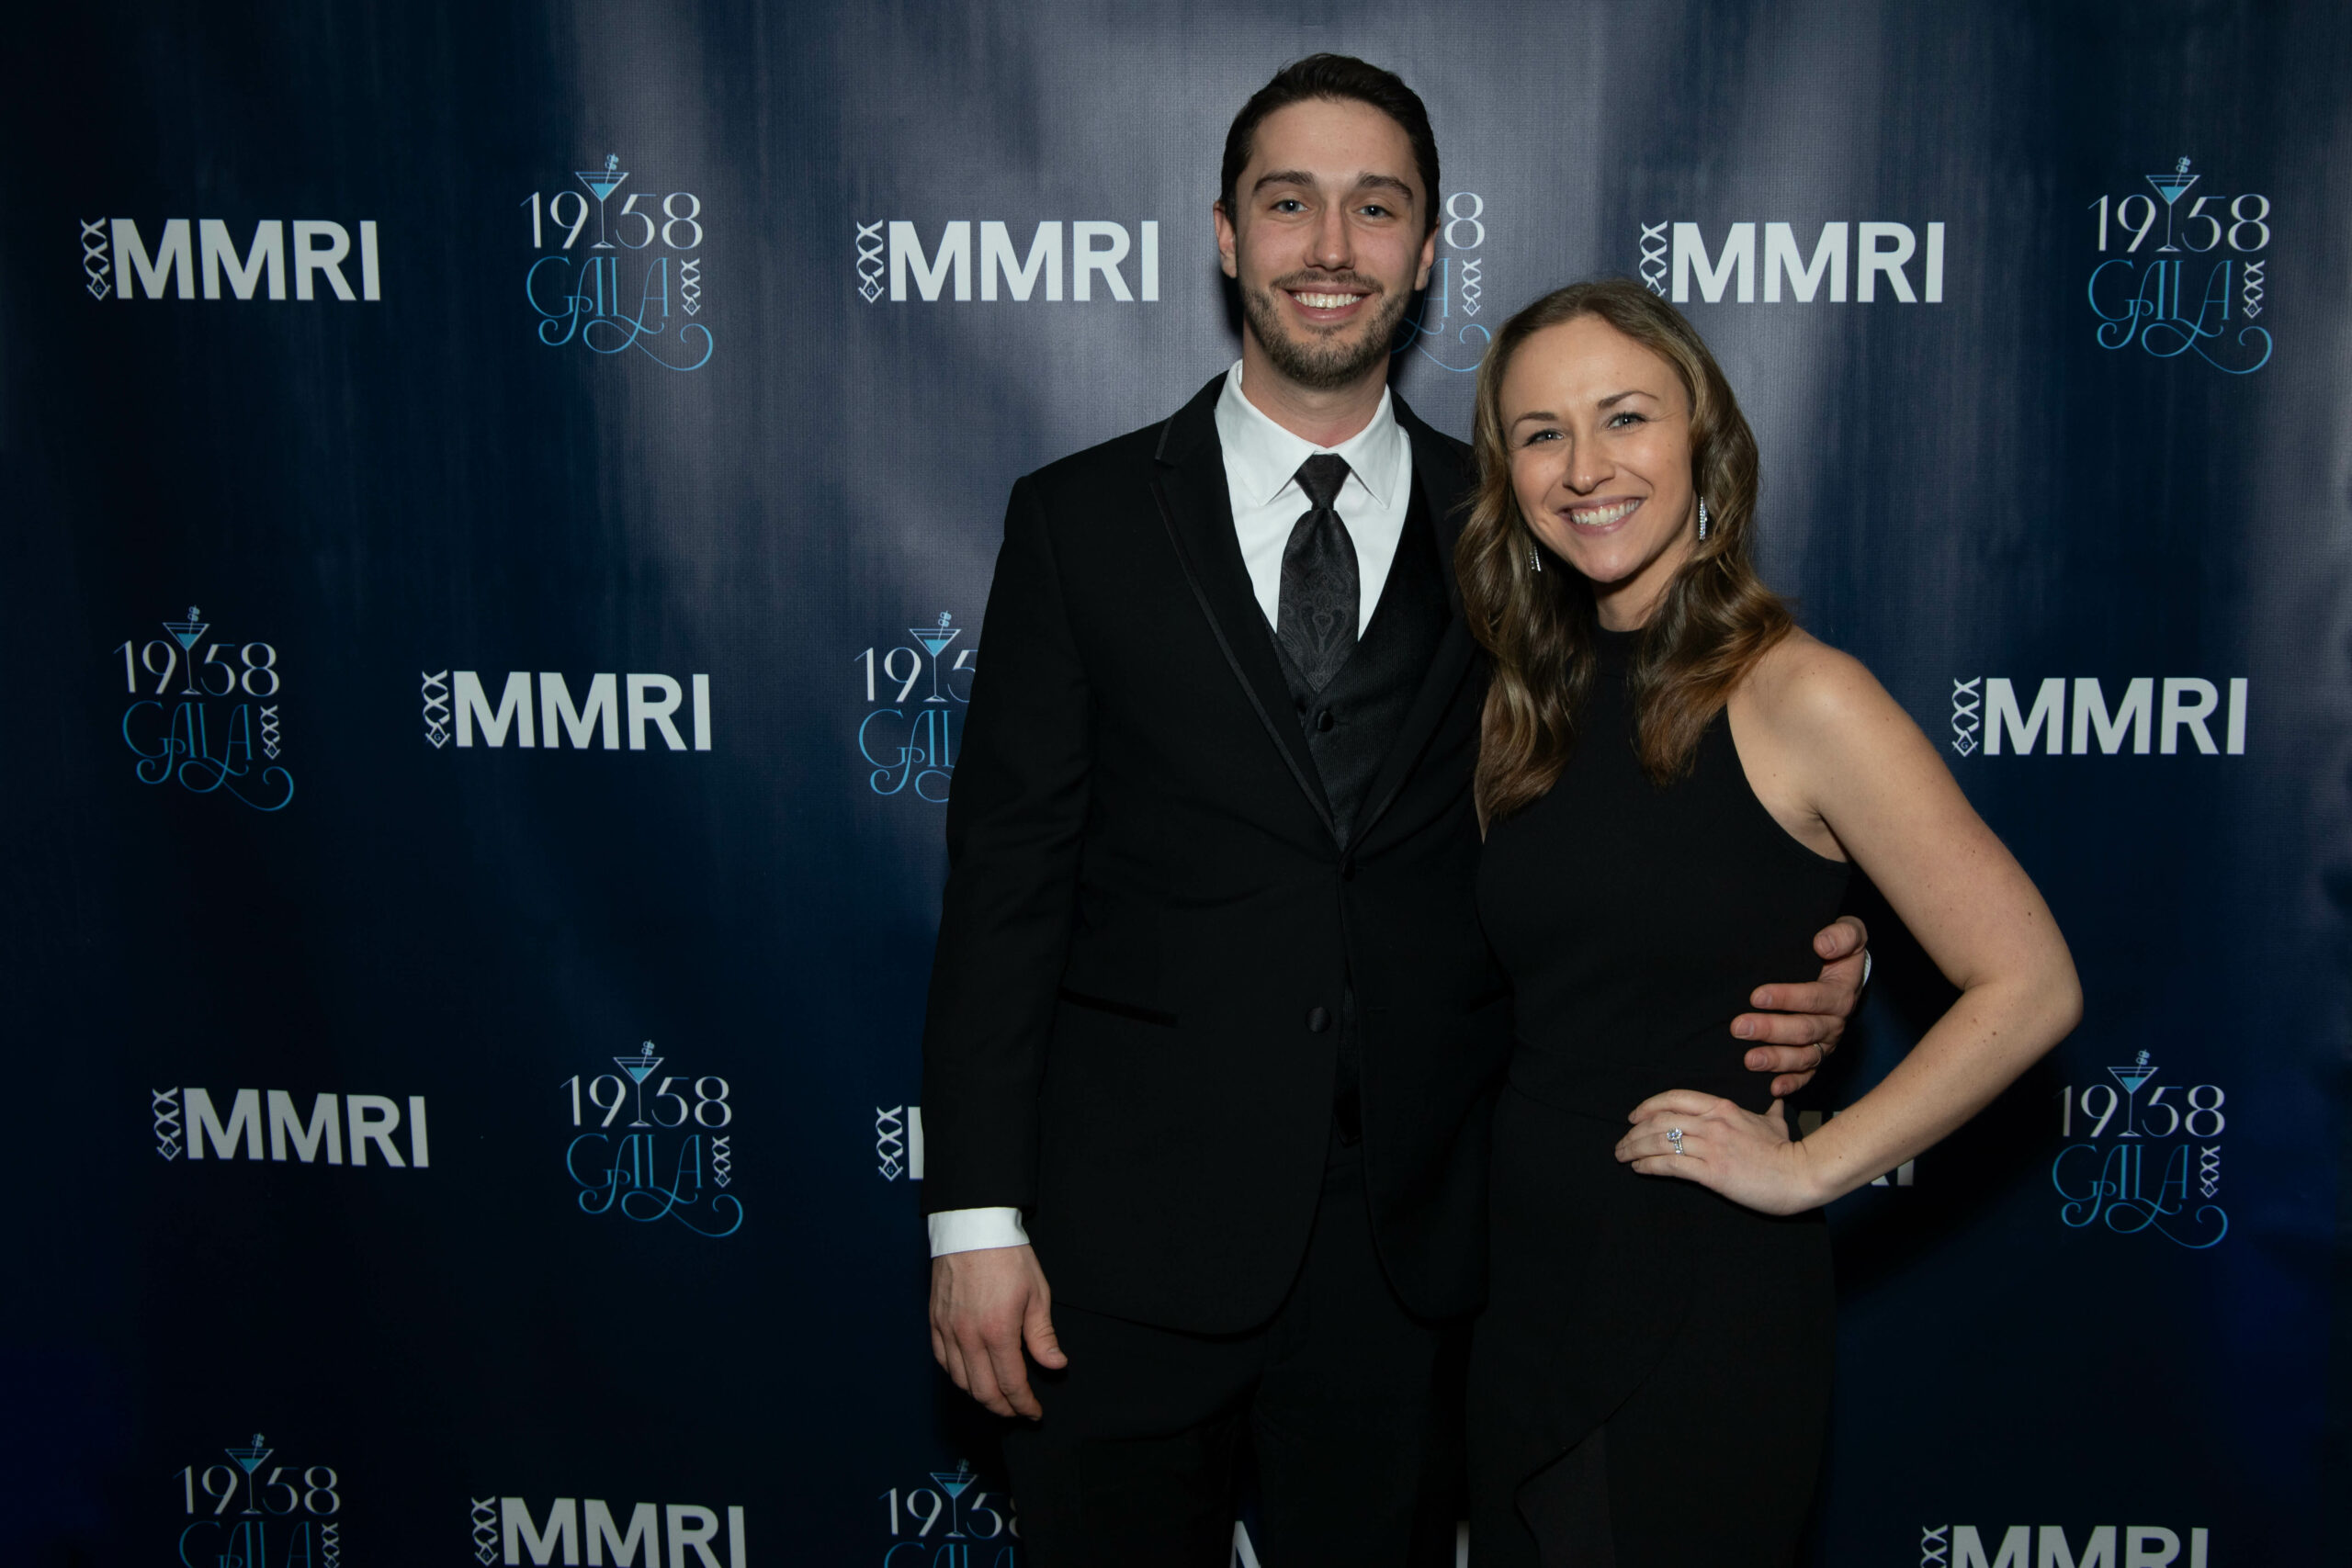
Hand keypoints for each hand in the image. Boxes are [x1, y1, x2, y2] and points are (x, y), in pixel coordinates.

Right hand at [930, 1245, 1065, 1418]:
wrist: (972, 1227)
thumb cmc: (1008, 1257)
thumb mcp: (1036, 1294)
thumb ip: (1042, 1336)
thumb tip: (1055, 1365)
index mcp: (998, 1331)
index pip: (1011, 1384)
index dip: (1024, 1404)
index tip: (1034, 1412)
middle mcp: (968, 1337)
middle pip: (983, 1391)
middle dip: (1003, 1408)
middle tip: (1017, 1411)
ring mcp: (947, 1330)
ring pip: (960, 1381)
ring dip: (980, 1396)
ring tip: (997, 1398)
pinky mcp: (935, 1322)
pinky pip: (943, 1362)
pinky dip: (957, 1377)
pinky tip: (970, 1377)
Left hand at [1616, 1090, 1822, 1215]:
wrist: (1800, 1174)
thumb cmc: (1788, 1151)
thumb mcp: (1776, 1123)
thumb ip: (1770, 1110)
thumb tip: (1778, 1100)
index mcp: (1722, 1107)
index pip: (1674, 1098)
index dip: (1648, 1106)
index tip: (1634, 1117)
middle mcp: (1712, 1123)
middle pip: (1659, 1120)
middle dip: (1633, 1132)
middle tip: (1621, 1143)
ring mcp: (1711, 1146)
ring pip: (1660, 1140)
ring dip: (1634, 1149)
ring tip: (1622, 1157)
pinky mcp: (1711, 1171)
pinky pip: (1670, 1163)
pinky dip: (1649, 1165)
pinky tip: (1639, 1168)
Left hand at [1735, 914, 1868, 1096]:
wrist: (1843, 967)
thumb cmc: (1839, 948)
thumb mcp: (1849, 933)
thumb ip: (1842, 935)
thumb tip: (1823, 944)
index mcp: (1841, 993)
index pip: (1814, 998)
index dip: (1786, 998)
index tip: (1756, 996)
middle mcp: (1834, 1022)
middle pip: (1804, 1031)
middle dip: (1770, 1030)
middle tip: (1739, 1027)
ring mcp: (1825, 1043)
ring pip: (1803, 1057)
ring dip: (1776, 1060)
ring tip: (1749, 1060)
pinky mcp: (1817, 1056)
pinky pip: (1806, 1075)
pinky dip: (1791, 1084)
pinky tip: (1772, 1089)